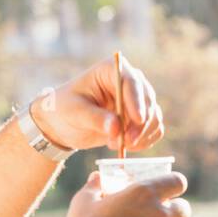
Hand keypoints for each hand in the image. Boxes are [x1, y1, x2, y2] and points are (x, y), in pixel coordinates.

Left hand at [29, 54, 164, 152]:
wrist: (63, 122)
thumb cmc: (65, 109)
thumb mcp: (74, 112)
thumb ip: (94, 118)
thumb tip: (116, 128)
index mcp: (111, 70)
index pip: (131, 82)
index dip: (137, 101)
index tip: (138, 119)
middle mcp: (130, 81)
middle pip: (148, 101)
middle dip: (140, 124)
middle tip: (125, 142)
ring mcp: (138, 99)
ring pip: (154, 117)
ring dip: (141, 135)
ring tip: (114, 143)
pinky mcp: (141, 117)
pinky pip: (154, 129)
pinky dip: (145, 140)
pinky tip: (126, 146)